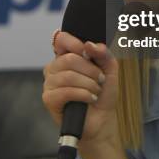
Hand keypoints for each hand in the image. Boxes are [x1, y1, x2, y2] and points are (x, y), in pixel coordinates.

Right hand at [42, 31, 119, 148]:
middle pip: (68, 59)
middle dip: (90, 70)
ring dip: (88, 84)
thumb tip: (90, 45)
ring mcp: (49, 83)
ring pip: (68, 75)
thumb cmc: (102, 93)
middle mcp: (54, 67)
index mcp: (66, 56)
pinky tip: (90, 98)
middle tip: (99, 79)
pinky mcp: (49, 99)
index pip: (61, 39)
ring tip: (95, 91)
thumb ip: (103, 53)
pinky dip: (83, 94)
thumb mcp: (109, 69)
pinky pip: (65, 91)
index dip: (75, 43)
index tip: (88, 52)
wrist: (102, 119)